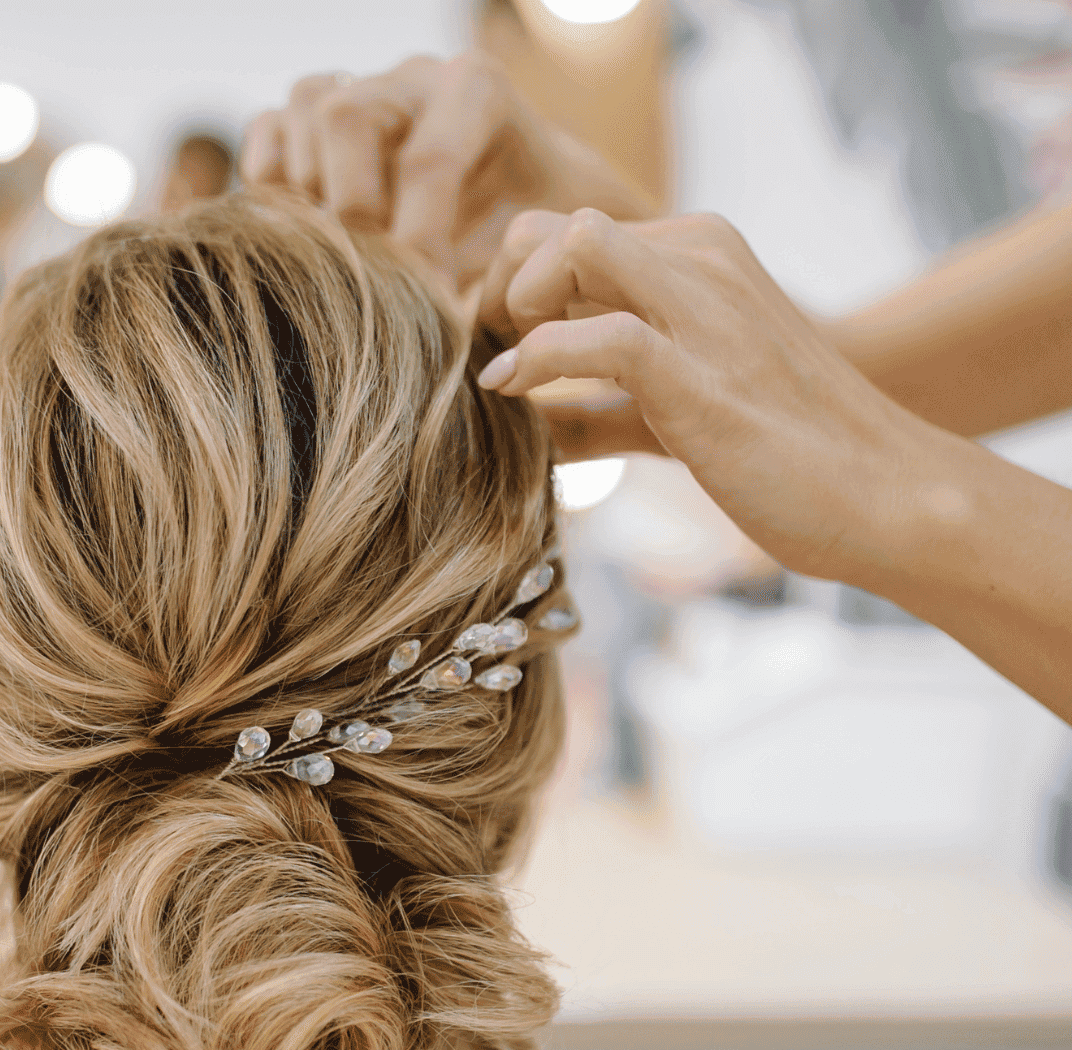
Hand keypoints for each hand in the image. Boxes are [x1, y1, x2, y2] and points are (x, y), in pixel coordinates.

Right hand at [240, 53, 655, 288]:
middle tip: (373, 280)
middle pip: (344, 118)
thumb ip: (509, 277)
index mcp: (476, 93)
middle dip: (352, 211)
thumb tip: (446, 325)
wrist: (523, 208)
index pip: (428, 160)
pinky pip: (267, 132)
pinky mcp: (312, 124)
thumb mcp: (541, 250)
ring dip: (309, 198)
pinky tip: (304, 235)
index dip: (419, 244)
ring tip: (342, 259)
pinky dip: (269, 183)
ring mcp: (358, 92)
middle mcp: (410, 81)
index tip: (428, 304)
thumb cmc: (535, 233)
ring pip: (302, 114)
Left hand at [476, 208, 944, 583]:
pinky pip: (598, 338)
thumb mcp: (671, 418)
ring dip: (513, 307)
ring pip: (572, 249)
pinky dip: (539, 362)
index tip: (496, 353)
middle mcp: (700, 261)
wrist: (885, 495)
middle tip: (490, 362)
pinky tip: (516, 397)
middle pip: (551, 227)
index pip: (564, 233)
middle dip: (498, 290)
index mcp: (696, 257)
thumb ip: (596, 412)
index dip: (509, 288)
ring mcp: (705, 310)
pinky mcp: (703, 375)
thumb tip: (519, 426)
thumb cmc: (786, 457)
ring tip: (504, 376)